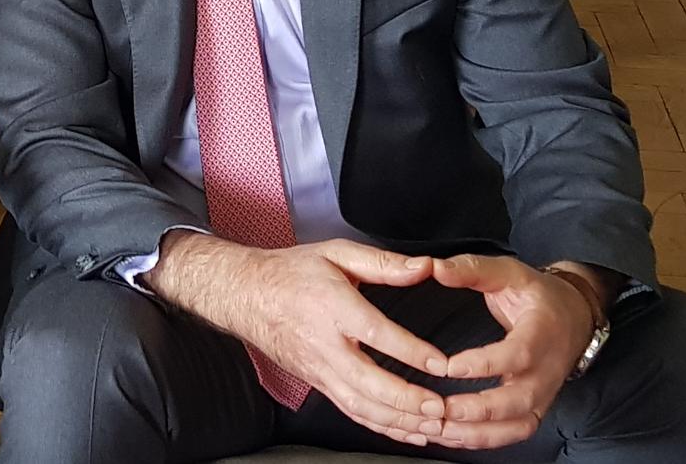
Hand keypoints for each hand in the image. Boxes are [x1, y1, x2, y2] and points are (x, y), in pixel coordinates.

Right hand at [149, 234, 450, 446]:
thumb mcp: (335, 253)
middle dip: (406, 400)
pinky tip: (408, 432)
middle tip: (440, 407)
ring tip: (432, 427)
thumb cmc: (291, 273)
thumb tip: (424, 267)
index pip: (375, 333)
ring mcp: (319, 369)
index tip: (440, 363)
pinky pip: (352, 411)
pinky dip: (382, 427)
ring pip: (360, 405)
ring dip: (398, 421)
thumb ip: (383, 263)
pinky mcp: (318, 383)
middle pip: (367, 382)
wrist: (245, 295)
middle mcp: (325, 344)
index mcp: (332, 306)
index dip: (410, 351)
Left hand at [429, 255, 592, 449]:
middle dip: (479, 409)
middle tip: (441, 408)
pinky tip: (450, 436)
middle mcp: (546, 371)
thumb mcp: (508, 272)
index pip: (517, 355)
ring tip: (439, 428)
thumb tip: (434, 267)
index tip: (447, 366)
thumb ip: (472, 269)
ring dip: (478, 433)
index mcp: (541, 334)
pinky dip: (483, 440)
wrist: (574, 317)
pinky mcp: (534, 409)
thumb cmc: (537, 296)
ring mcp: (543, 395)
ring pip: (517, 426)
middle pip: (519, 401)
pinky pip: (513, 434)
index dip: (484, 364)